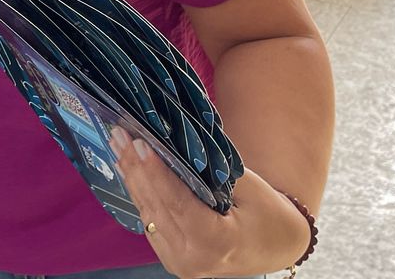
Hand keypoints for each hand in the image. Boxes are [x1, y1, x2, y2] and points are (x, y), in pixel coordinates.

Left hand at [109, 128, 307, 277]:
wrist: (276, 246)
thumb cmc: (269, 214)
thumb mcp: (248, 187)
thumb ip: (208, 171)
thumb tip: (170, 143)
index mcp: (216, 244)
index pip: (177, 203)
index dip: (155, 171)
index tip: (138, 142)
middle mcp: (192, 259)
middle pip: (156, 207)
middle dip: (136, 167)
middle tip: (119, 133)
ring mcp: (179, 262)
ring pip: (148, 213)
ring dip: (132, 177)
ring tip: (118, 144)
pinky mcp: (171, 256)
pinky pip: (151, 220)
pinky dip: (140, 192)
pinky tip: (129, 168)